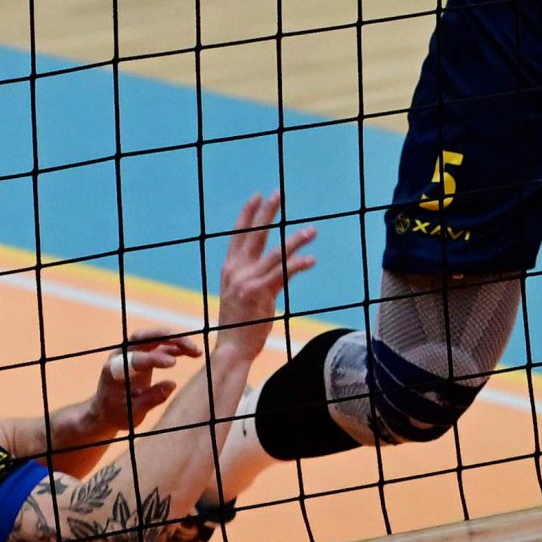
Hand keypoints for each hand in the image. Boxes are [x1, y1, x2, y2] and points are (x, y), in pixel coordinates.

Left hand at [84, 325, 199, 436]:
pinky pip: (159, 346)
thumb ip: (151, 399)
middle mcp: (121, 356)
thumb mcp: (132, 413)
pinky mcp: (142, 356)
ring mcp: (132, 353)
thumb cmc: (117, 413)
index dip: (153, 359)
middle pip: (143, 338)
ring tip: (196, 351)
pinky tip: (193, 353)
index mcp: (114, 372)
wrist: (106, 410)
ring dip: (175, 340)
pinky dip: (175, 347)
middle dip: (167, 338)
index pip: (134, 359)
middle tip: (189, 345)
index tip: (173, 364)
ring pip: (153, 338)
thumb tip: (172, 384)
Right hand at [212, 190, 319, 334]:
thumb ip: (253, 275)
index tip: (257, 196)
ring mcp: (247, 281)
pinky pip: (283, 274)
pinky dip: (298, 265)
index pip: (238, 235)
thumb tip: (276, 262)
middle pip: (254, 235)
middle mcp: (236, 271)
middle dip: (267, 213)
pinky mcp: (259, 293)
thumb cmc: (240, 322)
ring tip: (312, 230)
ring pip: (275, 253)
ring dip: (296, 240)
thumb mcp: (241, 293)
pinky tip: (312, 260)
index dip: (248, 214)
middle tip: (278, 193)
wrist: (233, 347)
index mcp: (229, 268)